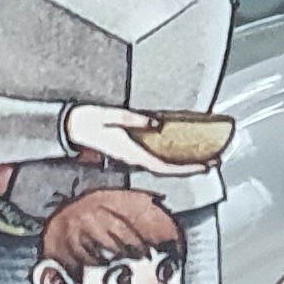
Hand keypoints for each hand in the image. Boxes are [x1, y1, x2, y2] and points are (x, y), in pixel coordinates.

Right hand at [64, 103, 194, 176]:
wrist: (70, 126)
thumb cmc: (88, 120)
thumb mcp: (110, 115)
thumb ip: (133, 119)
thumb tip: (156, 123)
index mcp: (130, 152)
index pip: (162, 166)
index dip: (185, 168)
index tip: (204, 166)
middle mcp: (133, 158)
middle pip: (167, 168)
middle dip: (191, 167)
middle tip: (214, 161)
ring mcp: (132, 156)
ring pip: (162, 164)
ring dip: (183, 163)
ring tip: (204, 157)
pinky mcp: (131, 151)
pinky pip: (155, 158)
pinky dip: (171, 156)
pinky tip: (182, 151)